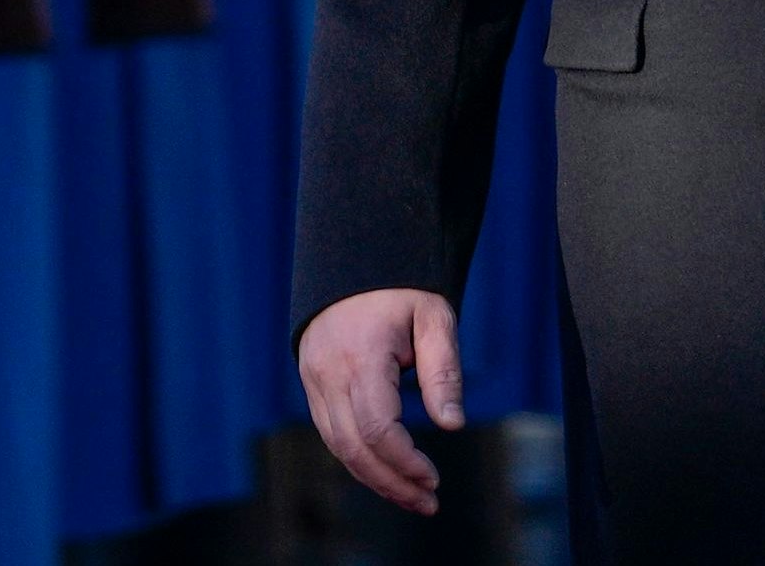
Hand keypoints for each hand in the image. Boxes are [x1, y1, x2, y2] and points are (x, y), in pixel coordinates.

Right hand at [299, 288, 464, 515]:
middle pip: (354, 446)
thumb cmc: (400, 291)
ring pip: (338, 446)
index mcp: (360, 356)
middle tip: (428, 503)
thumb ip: (444, 371)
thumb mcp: (434, 317)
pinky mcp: (312, 383)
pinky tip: (387, 472)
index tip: (434, 478)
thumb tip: (452, 425)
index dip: (406, 462)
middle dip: (392, 482)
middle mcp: (328, 372)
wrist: (352, 263)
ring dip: (374, 478)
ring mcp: (314, 379)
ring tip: (413, 497)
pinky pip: (331, 433)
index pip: (378, 428)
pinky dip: (358, 458)